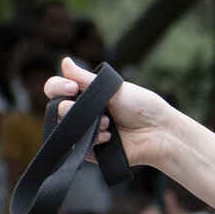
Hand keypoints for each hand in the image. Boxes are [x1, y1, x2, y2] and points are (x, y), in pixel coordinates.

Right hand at [46, 58, 168, 168]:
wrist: (158, 132)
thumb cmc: (140, 106)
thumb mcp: (112, 87)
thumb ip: (85, 78)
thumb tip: (64, 62)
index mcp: (86, 94)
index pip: (56, 89)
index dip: (57, 87)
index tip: (72, 87)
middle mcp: (82, 113)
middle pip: (56, 109)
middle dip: (68, 108)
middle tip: (92, 109)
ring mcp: (85, 132)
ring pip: (64, 129)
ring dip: (84, 124)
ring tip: (108, 123)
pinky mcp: (90, 151)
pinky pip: (78, 146)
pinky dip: (93, 140)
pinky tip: (110, 137)